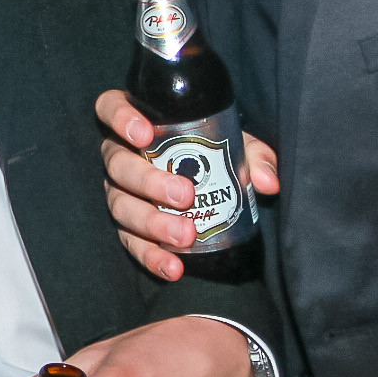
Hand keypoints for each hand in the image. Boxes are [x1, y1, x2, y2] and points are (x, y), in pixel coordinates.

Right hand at [97, 89, 279, 281]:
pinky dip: (150, 256)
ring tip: (186, 235)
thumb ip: (253, 156)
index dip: (120, 117)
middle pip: (117, 164)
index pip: (110, 107)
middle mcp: (120, 155)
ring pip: (120, 204)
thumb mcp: (235, 145)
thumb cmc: (214, 153)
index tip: (144, 135)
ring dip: (151, 222)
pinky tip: (174, 268)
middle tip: (185, 195)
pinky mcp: (126, 226)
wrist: (208, 186)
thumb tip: (267, 182)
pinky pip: (129, 242)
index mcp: (138, 123)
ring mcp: (119, 191)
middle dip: (148, 181)